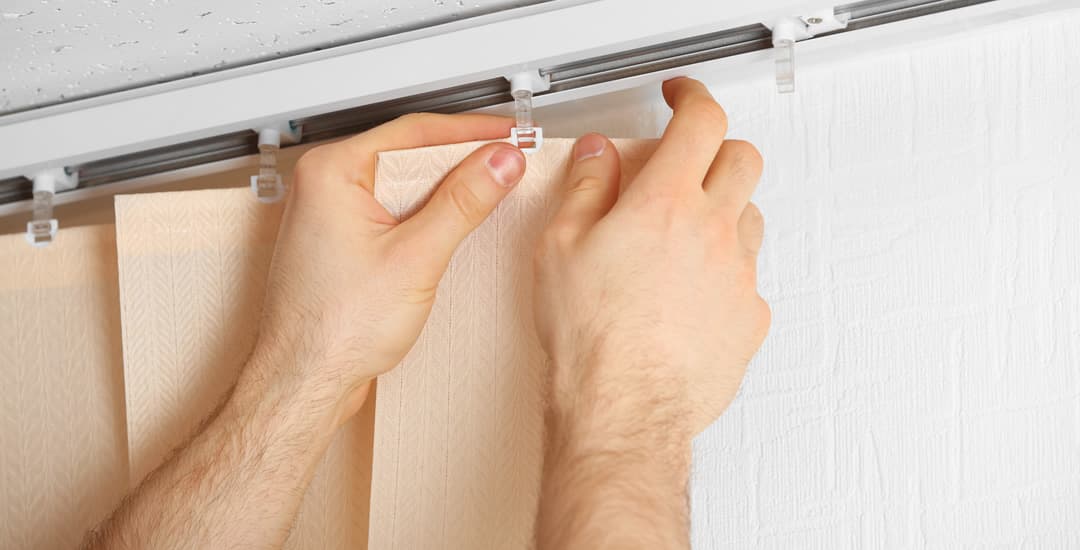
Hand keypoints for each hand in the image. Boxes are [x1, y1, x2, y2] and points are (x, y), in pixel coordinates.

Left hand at [249, 113, 525, 424]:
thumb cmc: (332, 329)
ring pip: (400, 186)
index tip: (507, 136)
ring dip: (443, 191)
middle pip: (407, 155)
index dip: (470, 132)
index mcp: (330, 173)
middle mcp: (323, 187)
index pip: (413, 131)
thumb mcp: (416, 257)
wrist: (303, 382)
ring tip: (486, 193)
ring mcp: (329, 217)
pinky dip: (423, 217)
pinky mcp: (339, 244)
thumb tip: (498, 164)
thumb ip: (463, 203)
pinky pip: (390, 214)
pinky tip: (450, 229)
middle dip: (460, 160)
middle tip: (505, 163)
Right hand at [533, 78, 769, 443]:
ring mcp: (738, 275)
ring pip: (750, 217)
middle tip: (689, 161)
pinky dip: (726, 269)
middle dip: (717, 148)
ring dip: (724, 210)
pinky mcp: (750, 318)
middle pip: (743, 159)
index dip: (692, 97)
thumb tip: (596, 156)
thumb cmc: (591, 338)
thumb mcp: (559, 247)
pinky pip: (749, 276)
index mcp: (666, 203)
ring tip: (685, 234)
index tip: (681, 98)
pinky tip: (693, 291)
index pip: (701, 121)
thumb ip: (584, 188)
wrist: (623, 409)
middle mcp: (713, 231)